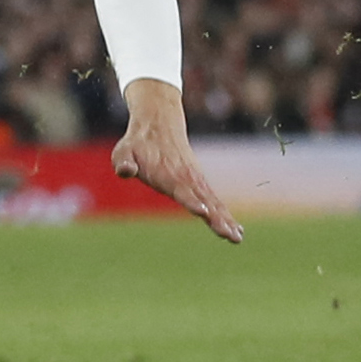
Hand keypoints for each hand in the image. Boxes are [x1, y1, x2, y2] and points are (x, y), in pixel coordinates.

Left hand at [112, 82, 242, 244]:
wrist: (159, 123)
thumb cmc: (138, 143)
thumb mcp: (124, 150)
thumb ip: (123, 161)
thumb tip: (125, 171)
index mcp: (167, 174)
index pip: (181, 190)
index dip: (192, 201)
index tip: (204, 212)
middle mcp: (186, 178)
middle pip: (204, 201)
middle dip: (216, 219)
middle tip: (229, 235)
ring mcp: (196, 181)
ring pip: (214, 203)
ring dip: (226, 220)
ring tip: (237, 238)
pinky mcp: (200, 183)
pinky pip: (216, 201)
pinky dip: (226, 215)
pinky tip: (236, 231)